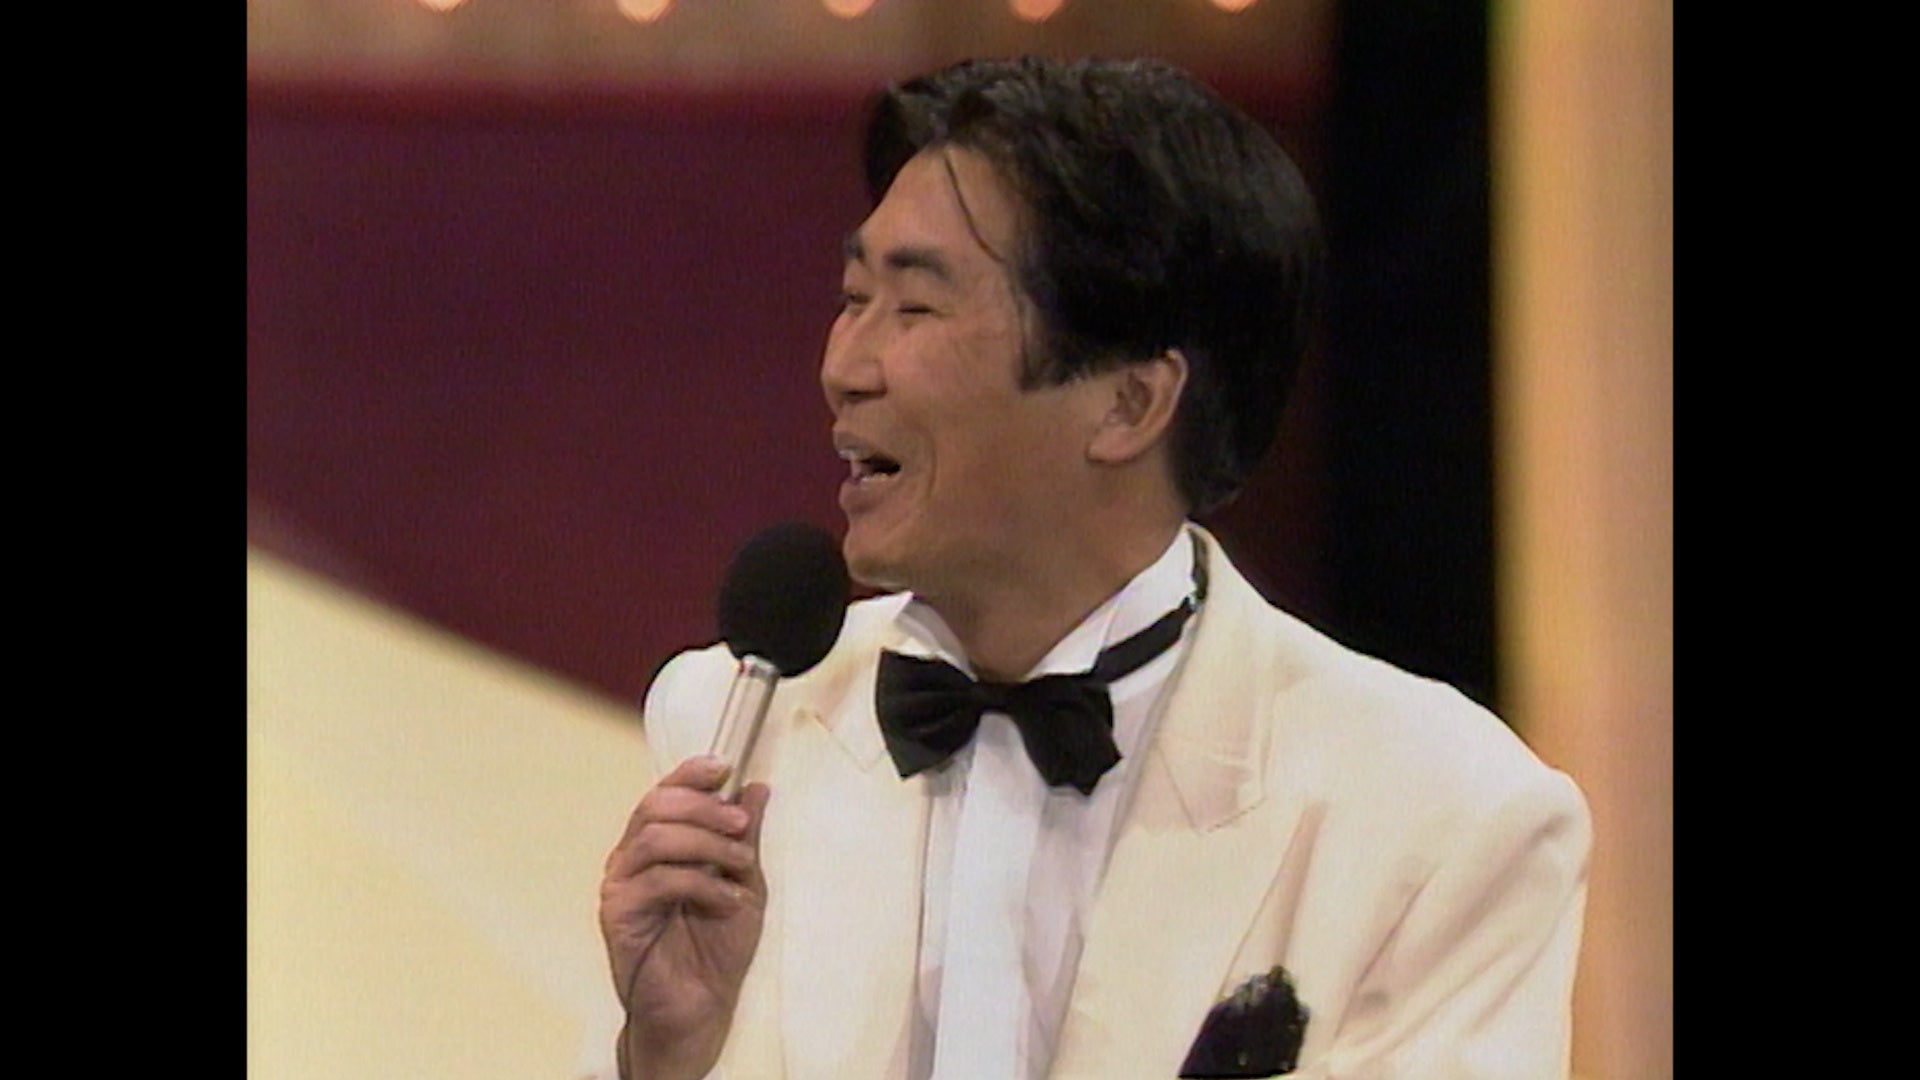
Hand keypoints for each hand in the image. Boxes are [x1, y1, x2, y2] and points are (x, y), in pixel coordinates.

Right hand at [599, 756, 769, 1079]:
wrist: (702, 1005)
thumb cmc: (718, 946)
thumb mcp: (744, 880)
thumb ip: (745, 835)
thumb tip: (757, 787)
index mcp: (657, 844)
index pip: (663, 793)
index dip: (690, 774)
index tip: (724, 768)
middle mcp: (631, 857)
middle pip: (655, 806)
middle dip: (704, 808)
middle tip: (741, 825)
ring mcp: (620, 884)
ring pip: (655, 837)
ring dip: (707, 844)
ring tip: (742, 864)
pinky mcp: (617, 913)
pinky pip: (657, 880)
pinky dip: (700, 882)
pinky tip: (727, 898)